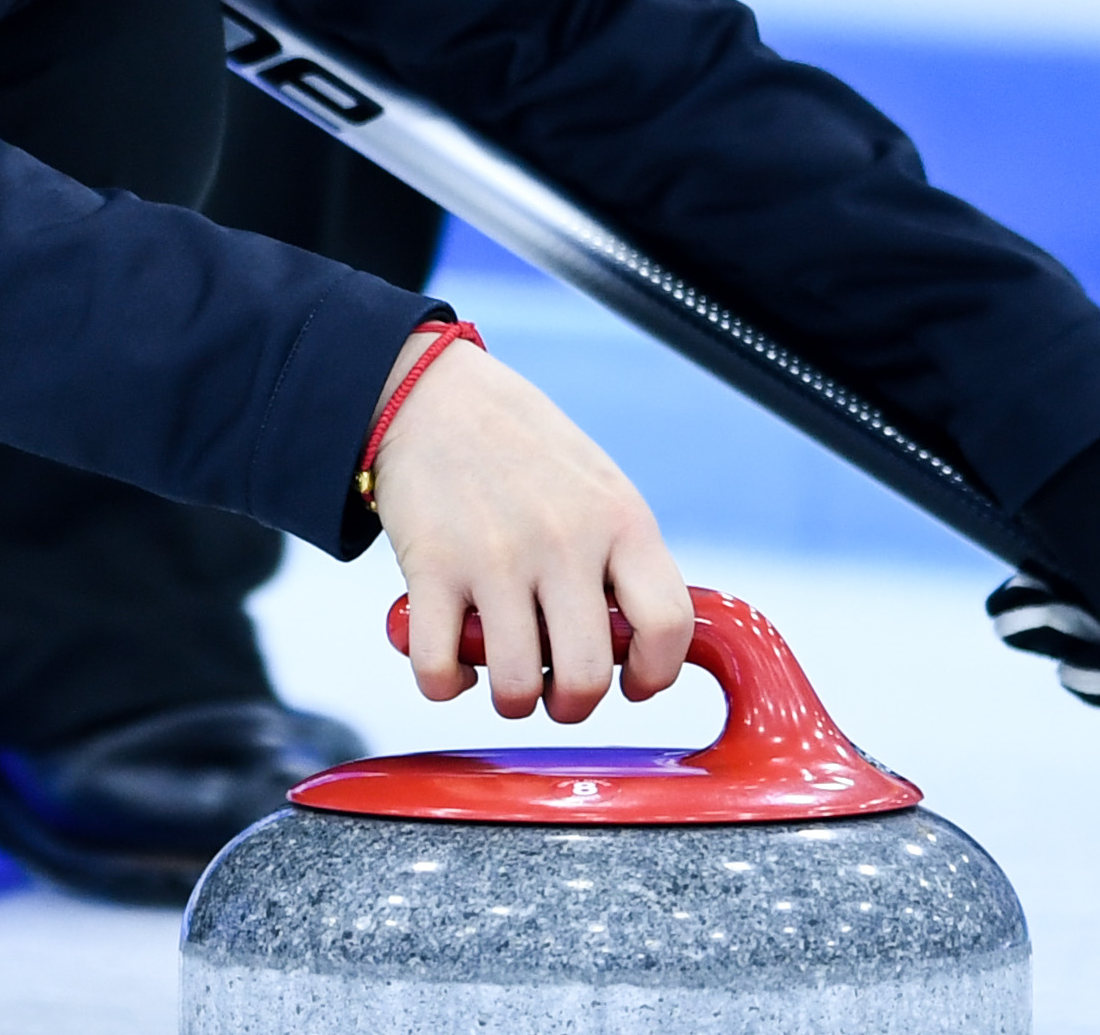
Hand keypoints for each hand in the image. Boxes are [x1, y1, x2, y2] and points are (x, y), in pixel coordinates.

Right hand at [365, 329, 689, 720]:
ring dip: (513, 700)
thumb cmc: (522, 448)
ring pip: (517, 684)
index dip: (656, 675)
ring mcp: (495, 556)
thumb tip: (639, 643)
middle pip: (589, 673)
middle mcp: (563, 541)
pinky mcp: (431, 566)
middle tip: (557, 694)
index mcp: (619, 520)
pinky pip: (439, 665)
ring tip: (505, 681)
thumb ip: (624, 556)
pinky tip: (450, 667)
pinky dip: (444, 684)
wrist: (431, 392)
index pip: (668, 624)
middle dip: (574, 706)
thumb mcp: (600, 486)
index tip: (633, 684)